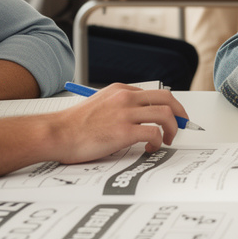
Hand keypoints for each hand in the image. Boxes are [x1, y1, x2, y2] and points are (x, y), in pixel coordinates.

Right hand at [46, 84, 186, 161]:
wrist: (56, 133)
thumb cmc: (72, 125)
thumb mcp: (98, 104)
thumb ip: (117, 106)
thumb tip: (135, 117)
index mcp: (119, 90)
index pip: (153, 93)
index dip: (167, 107)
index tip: (172, 118)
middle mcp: (125, 98)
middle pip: (167, 99)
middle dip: (179, 113)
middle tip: (181, 125)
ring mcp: (125, 113)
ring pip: (165, 114)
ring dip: (173, 129)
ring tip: (168, 140)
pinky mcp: (124, 131)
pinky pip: (154, 133)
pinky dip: (159, 142)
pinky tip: (151, 148)